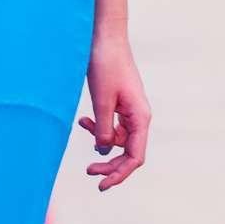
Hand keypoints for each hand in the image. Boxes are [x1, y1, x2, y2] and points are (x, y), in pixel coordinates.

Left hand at [78, 33, 150, 191]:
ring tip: (84, 124)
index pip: (135, 157)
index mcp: (140, 118)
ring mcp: (130, 111)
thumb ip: (104, 128)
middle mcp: (139, 117)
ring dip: (101, 140)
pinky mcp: (120, 104)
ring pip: (118, 140)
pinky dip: (98, 126)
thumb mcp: (102, 100)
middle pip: (128, 153)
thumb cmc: (106, 65)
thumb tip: (104, 151)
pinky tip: (84, 119)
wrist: (105, 38)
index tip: (101, 185)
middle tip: (88, 172)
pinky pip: (112, 125)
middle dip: (109, 164)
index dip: (120, 174)